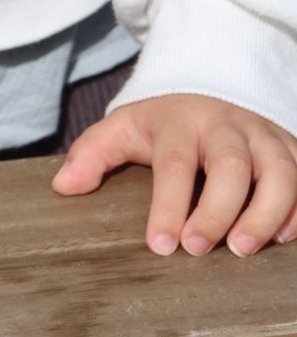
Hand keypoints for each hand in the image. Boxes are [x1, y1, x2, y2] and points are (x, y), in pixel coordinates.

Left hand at [53, 94, 296, 255]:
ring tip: (244, 249)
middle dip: (218, 210)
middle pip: (230, 166)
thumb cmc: (164, 121)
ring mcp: (260, 135)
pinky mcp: (287, 146)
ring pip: (278, 170)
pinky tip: (281, 237)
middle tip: (199, 249)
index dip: (168, 206)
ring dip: (266, 212)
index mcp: (179, 122)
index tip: (161, 246)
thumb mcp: (124, 127)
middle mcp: (225, 126)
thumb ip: (93, 153)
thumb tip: (62, 187)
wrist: (208, 86)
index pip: (175, 164)